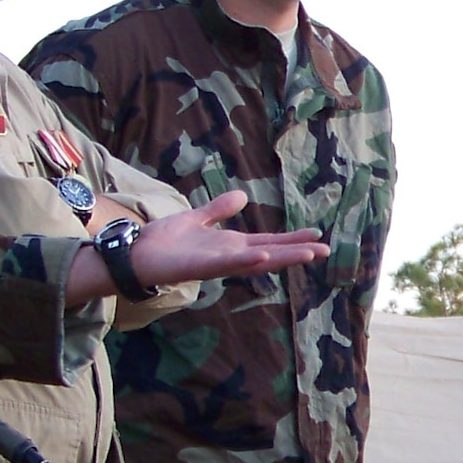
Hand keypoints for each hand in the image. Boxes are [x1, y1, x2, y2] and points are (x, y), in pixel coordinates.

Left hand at [65, 190, 330, 302]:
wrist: (136, 254)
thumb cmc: (164, 241)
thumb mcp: (197, 218)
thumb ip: (219, 209)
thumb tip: (242, 196)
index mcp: (231, 245)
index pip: (268, 242)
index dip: (291, 239)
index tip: (316, 235)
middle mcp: (229, 256)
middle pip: (271, 254)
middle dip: (298, 252)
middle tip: (326, 250)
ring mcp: (218, 263)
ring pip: (257, 261)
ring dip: (283, 258)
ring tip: (308, 254)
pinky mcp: (202, 267)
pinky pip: (228, 264)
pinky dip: (247, 261)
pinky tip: (264, 256)